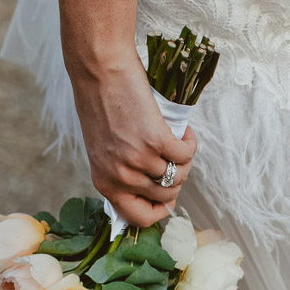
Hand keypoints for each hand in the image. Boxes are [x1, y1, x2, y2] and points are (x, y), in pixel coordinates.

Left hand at [68, 48, 197, 227]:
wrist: (100, 71)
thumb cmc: (100, 105)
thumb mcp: (103, 150)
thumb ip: (121, 172)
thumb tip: (153, 188)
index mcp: (105, 182)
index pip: (138, 218)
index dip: (158, 212)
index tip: (168, 198)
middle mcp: (121, 176)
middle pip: (165, 196)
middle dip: (177, 180)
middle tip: (174, 158)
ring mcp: (138, 159)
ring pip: (179, 176)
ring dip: (186, 161)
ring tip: (179, 142)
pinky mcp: (155, 139)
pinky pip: (186, 154)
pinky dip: (190, 143)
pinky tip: (184, 131)